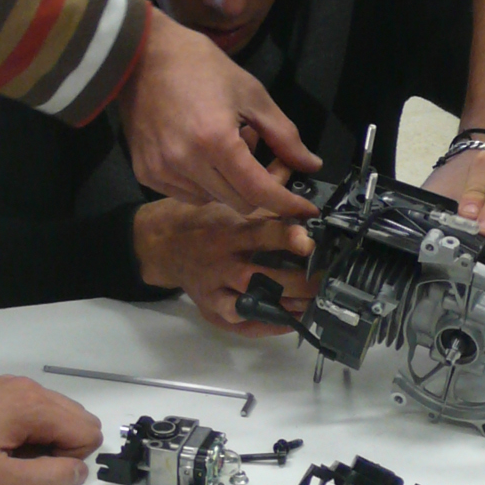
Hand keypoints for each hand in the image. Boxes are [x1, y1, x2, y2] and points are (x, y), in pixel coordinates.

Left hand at [0, 377, 101, 484]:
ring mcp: (17, 386)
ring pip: (61, 415)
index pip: (87, 433)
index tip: (30, 469)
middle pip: (79, 420)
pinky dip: (32, 430)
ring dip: (47, 440)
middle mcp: (32, 388)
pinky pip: (39, 411)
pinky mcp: (3, 390)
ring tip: (9, 454)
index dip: (67, 460)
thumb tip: (78, 472)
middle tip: (22, 464)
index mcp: (34, 406)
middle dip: (61, 448)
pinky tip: (2, 442)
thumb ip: (46, 478)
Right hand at [114, 12, 320, 218]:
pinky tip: (203, 153)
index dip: (287, 204)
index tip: (307, 208)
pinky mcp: (145, 172)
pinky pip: (187, 194)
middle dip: (260, 187)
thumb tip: (311, 165)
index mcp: (216, 141)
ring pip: (213, 200)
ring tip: (227, 145)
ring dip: (230, 183)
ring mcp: (162, 171)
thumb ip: (284, 135)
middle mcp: (186, 163)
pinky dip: (204, 183)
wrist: (141, 55)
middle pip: (239, 202)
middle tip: (261, 153)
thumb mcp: (252, 94)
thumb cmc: (201, 66)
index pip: (260, 192)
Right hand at [132, 196, 314, 333]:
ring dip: (287, 303)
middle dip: (297, 280)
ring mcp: (216, 288)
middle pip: (262, 276)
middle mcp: (221, 261)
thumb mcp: (228, 196)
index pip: (259, 232)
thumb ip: (265, 182)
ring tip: (315, 301)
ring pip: (255, 301)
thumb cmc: (202, 219)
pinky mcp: (212, 308)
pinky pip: (242, 323)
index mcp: (227, 230)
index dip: (286, 236)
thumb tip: (295, 160)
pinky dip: (268, 324)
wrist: (160, 245)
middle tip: (325, 278)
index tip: (308, 238)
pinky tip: (291, 319)